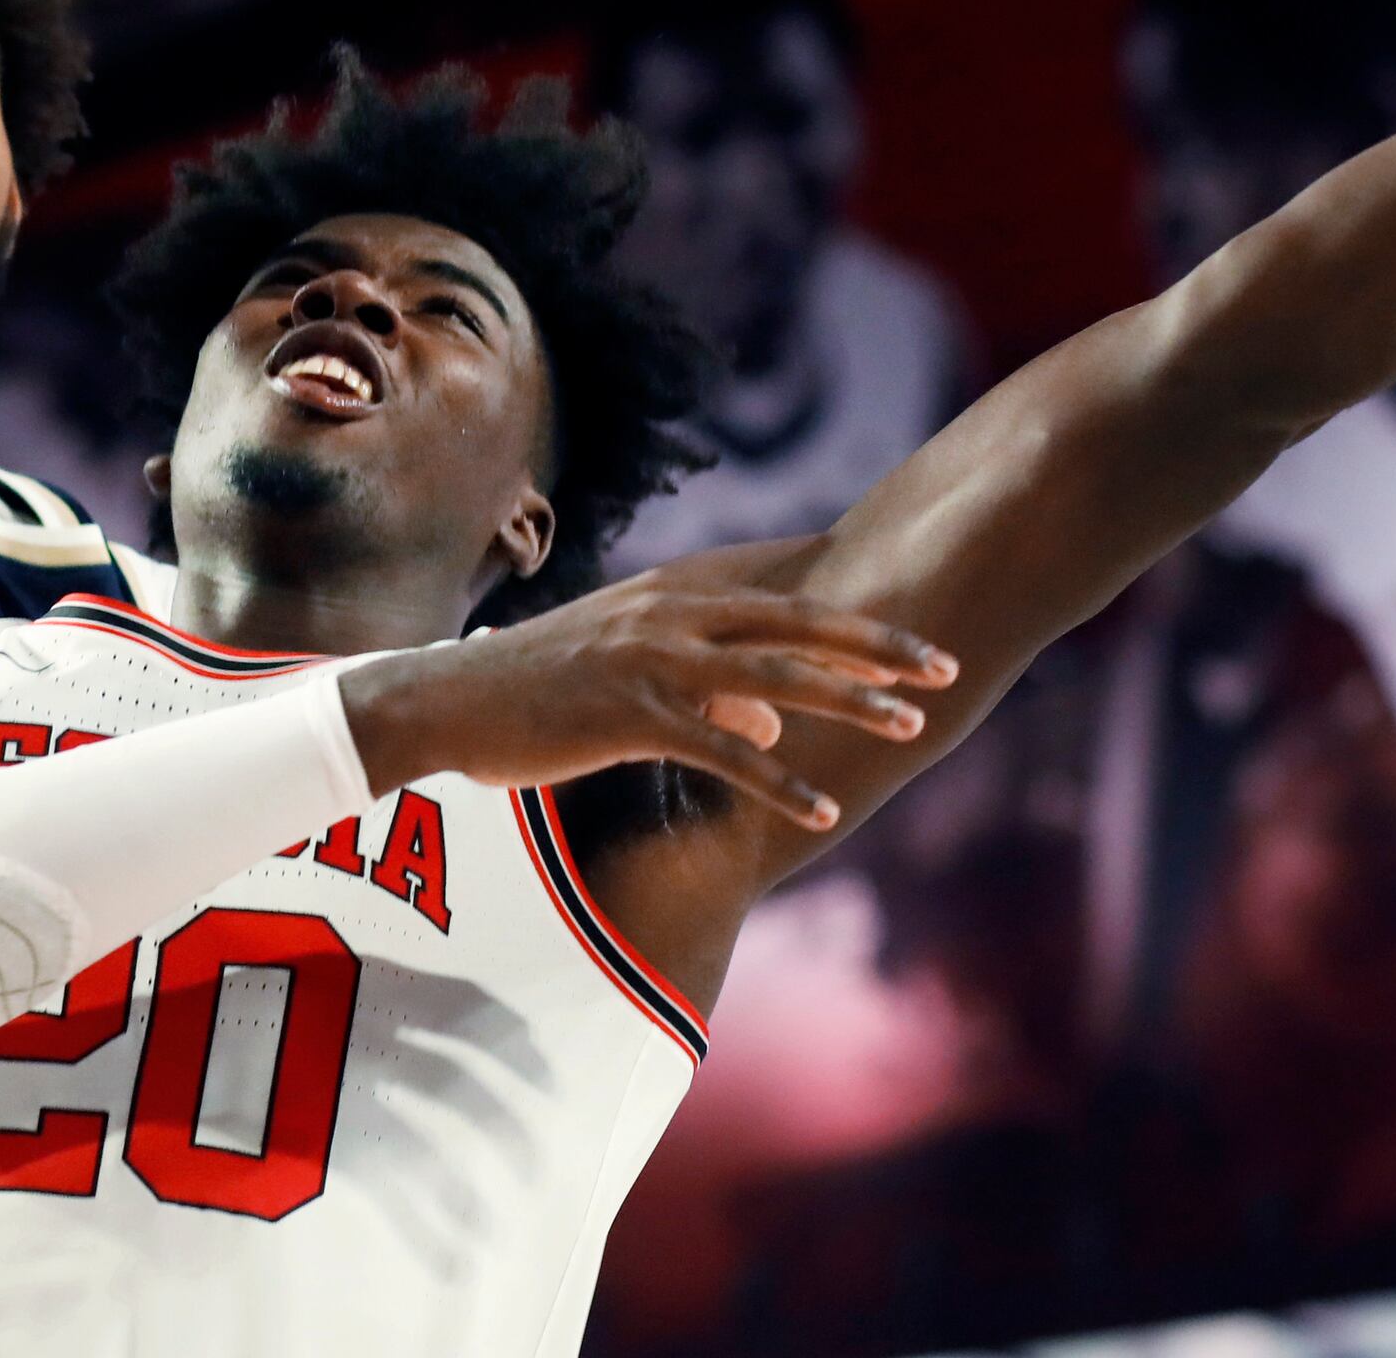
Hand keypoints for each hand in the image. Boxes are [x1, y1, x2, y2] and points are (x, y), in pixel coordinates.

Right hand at [340, 569, 955, 828]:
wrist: (451, 699)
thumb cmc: (540, 687)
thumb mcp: (629, 672)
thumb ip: (706, 690)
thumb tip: (770, 723)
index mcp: (672, 593)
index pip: (781, 591)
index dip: (850, 606)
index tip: (914, 618)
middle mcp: (670, 614)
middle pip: (796, 624)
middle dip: (876, 645)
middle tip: (944, 663)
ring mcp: (651, 661)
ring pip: (774, 678)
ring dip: (850, 703)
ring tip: (911, 725)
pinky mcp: (629, 714)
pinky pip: (722, 750)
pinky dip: (779, 778)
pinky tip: (824, 805)